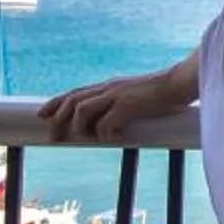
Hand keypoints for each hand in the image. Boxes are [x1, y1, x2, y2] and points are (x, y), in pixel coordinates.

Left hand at [41, 55, 196, 142]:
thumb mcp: (136, 98)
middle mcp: (109, 88)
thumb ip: (121, 107)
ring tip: (82, 140)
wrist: (181, 83)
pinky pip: (106, 122)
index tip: (42, 114)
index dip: (56, 103)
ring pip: (82, 108)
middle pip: (72, 100)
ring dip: (78, 127)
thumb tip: (109, 126)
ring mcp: (117, 95)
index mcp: (109, 86)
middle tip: (53, 137)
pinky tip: (114, 139)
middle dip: (58, 118)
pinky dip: (105, 133)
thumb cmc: (163, 94)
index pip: (75, 92)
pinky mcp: (128, 105)